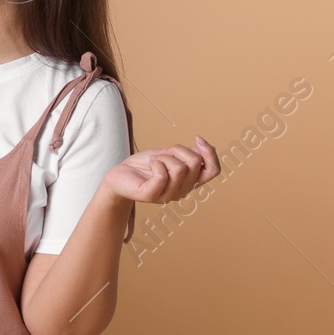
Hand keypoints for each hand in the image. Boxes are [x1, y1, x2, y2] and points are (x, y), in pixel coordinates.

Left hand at [102, 136, 220, 205]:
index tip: (197, 138)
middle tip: (162, 154)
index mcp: (189, 182)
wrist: (120, 175)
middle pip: (195, 163)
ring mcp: (167, 196)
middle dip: (178, 150)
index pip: (213, 171)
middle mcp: (182, 191)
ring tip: (154, 160)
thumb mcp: (170, 154)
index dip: (210, 153)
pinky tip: (150, 165)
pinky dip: (156, 163)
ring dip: (164, 157)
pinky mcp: (151, 195)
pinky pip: (162, 175)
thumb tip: (203, 146)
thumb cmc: (144, 165)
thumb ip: (188, 153)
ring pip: (179, 168)